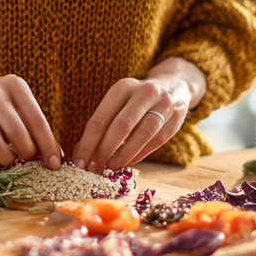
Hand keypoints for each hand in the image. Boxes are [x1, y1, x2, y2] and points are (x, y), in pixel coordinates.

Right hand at [0, 73, 61, 167]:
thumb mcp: (18, 103)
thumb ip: (36, 126)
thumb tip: (55, 155)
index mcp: (15, 86)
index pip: (37, 120)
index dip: (48, 145)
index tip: (55, 163)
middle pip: (18, 133)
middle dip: (28, 153)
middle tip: (30, 159)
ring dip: (9, 159)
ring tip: (13, 158)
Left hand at [73, 57, 206, 172]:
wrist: (174, 86)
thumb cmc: (137, 99)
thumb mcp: (120, 100)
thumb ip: (105, 122)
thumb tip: (84, 153)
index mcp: (124, 87)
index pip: (101, 118)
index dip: (88, 143)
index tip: (79, 161)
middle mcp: (145, 92)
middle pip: (122, 126)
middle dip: (105, 151)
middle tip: (94, 169)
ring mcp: (164, 105)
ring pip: (142, 134)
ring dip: (124, 155)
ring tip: (110, 168)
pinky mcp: (176, 118)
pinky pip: (157, 141)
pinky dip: (140, 154)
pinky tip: (128, 163)